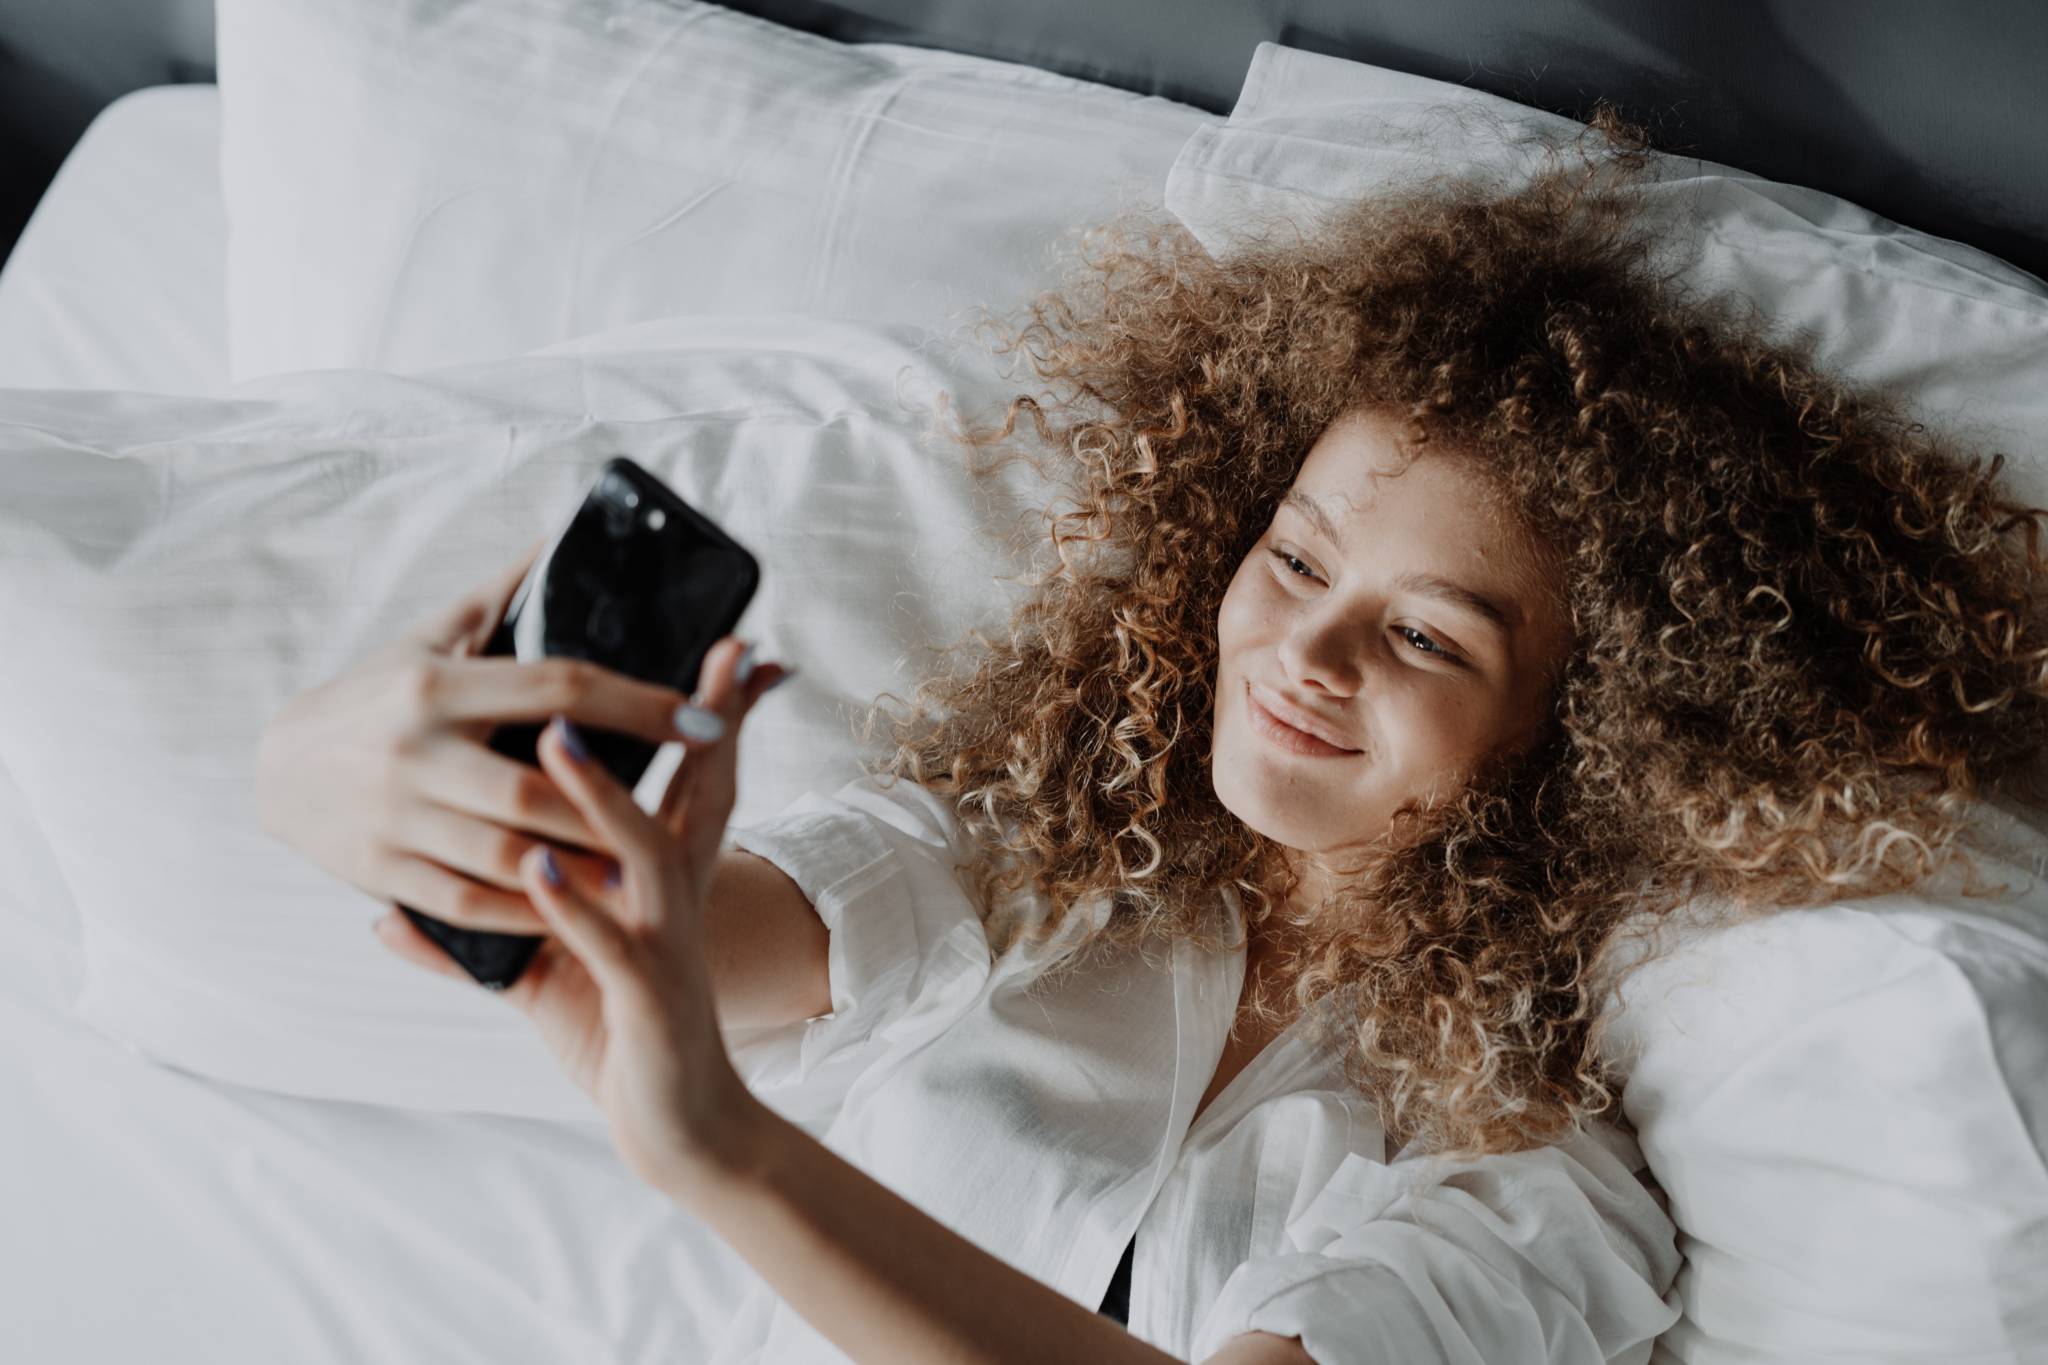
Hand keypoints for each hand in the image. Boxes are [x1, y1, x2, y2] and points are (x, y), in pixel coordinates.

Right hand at [255, 537, 713, 935]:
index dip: (638, 704)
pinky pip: (465, 901)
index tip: (704, 716)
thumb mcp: (430, 636)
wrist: (276, 767)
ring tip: (641, 873)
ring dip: (578, 868)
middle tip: (683, 818)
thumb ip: (503, 595)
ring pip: (506, 853)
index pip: (557, 687)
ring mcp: (395, 814)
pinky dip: (524, 910)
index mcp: (436, 683)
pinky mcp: (381, 869)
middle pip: (535, 786)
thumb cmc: (377, 695)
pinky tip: (572, 909)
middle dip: (612, 806)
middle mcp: (414, 749)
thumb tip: (566, 540)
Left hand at [376, 636, 789, 1198]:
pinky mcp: (648, 996)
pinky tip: (536, 871)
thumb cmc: (619, 1031)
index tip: (724, 642)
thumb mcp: (557, 965)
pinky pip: (607, 944)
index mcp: (663, 875)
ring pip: (642, 854)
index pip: (693, 773)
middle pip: (702, 788)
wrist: (681, 1123)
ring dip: (597, 798)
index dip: (704, 708)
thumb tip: (387, 919)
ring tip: (554, 744)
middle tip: (705, 646)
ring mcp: (666, 943)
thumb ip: (482, 931)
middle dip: (695, 717)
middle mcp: (676, 895)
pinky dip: (572, 907)